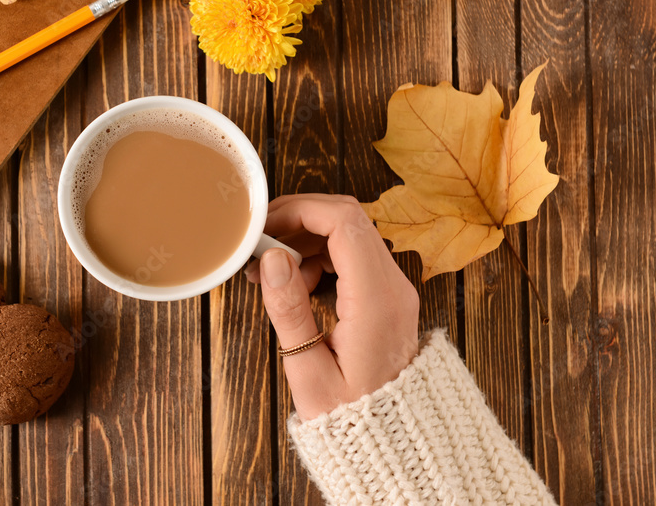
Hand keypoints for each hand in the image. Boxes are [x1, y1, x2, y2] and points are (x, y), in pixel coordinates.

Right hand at [244, 194, 419, 419]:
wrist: (394, 445)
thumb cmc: (349, 417)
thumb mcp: (308, 372)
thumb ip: (289, 310)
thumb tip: (273, 258)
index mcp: (377, 301)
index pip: (344, 222)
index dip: (300, 210)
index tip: (265, 225)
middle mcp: (394, 287)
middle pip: (349, 219)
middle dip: (299, 219)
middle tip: (260, 241)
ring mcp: (395, 291)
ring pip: (351, 234)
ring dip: (307, 239)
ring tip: (269, 268)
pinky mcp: (388, 298)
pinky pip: (354, 257)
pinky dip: (321, 256)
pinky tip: (294, 282)